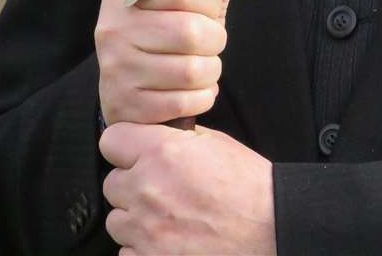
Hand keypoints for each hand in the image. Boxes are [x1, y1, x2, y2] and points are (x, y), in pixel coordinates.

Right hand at [95, 0, 243, 125]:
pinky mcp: (125, 105)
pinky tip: (192, 90)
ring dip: (211, 71)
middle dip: (215, 40)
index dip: (209, 2)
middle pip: (191, 32)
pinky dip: (201, 97)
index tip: (208, 11)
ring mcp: (116, 69)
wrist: (131, 81)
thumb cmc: (169, 27)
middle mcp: (113, 28)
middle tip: (208, 43)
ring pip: (191, 71)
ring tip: (202, 66)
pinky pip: (184, 103)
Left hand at [101, 122, 274, 255]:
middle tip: (160, 191)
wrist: (270, 226)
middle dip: (132, 186)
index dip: (125, 147)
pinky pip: (127, 253)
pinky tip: (168, 240)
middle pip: (112, 184)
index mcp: (161, 152)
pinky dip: (142, 249)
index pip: (111, 141)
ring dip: (135, 219)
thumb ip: (177, 139)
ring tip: (166, 218)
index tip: (135, 155)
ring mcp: (147, 229)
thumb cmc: (248, 186)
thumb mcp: (214, 143)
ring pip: (116, 221)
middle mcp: (148, 188)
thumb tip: (154, 137)